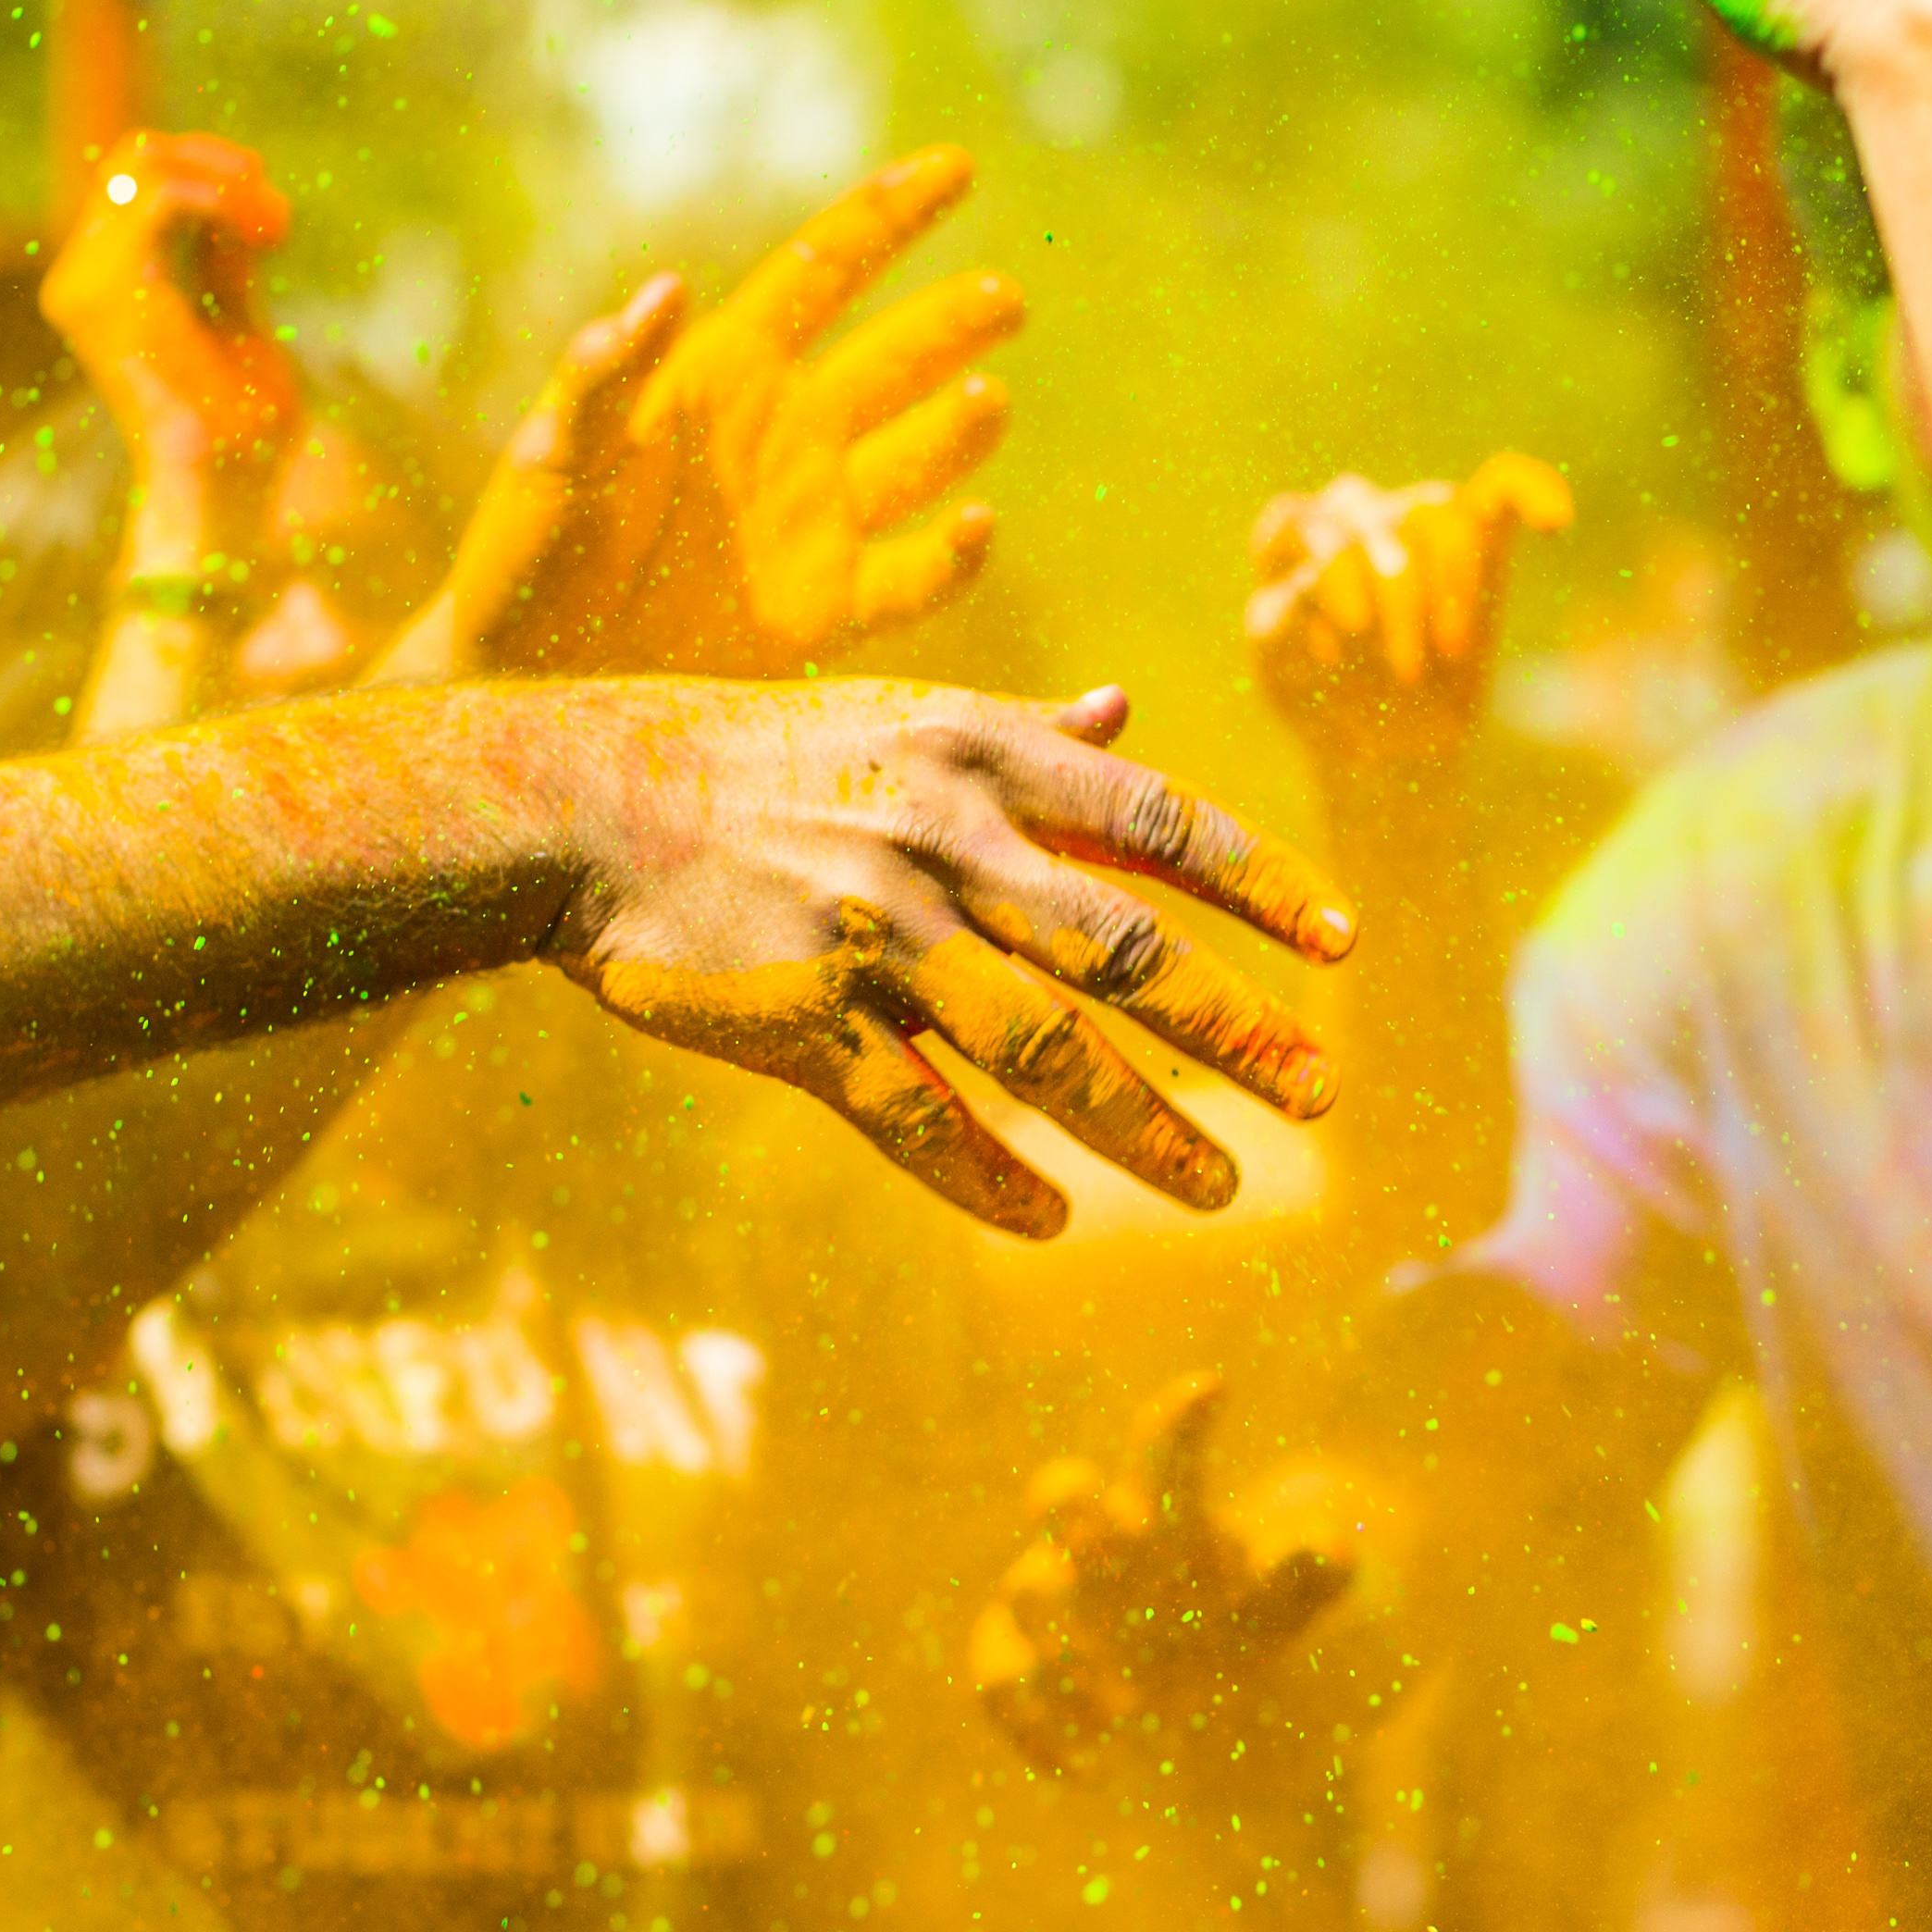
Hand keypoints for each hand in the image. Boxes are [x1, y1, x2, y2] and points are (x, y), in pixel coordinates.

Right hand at [40, 131, 307, 482]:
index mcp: (113, 287)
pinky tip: (265, 234)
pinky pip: (157, 193)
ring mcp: (87, 279)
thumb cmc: (239, 435)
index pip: (139, 180)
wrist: (222, 494)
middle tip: (274, 215)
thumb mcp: (241, 328)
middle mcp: (86, 277)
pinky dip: (220, 193)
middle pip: (136, 156)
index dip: (212, 174)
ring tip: (272, 226)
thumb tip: (234, 198)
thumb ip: (226, 267)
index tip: (273, 223)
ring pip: (142, 160)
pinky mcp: (108, 285)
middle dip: (219, 164)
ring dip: (223, 177)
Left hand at [409, 150, 1016, 684]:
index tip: (957, 167)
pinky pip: (914, 577)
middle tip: (1006, 299)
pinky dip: (954, 557)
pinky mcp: (828, 610)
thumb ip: (604, 374)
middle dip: (952, 322)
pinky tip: (976, 525)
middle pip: (895, 357)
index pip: (823, 271)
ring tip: (989, 399)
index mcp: (723, 372)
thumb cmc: (526, 552)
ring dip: (960, 427)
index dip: (890, 216)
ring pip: (919, 454)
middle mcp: (785, 433)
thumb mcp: (551, 453)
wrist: (529, 679)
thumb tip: (668, 288)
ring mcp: (815, 519)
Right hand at [553, 678, 1350, 1238]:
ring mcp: (875, 936)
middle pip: (1126, 950)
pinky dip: (989, 1180)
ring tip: (1222, 1188)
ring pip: (1043, 1051)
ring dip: (1145, 1129)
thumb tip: (1130, 710)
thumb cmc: (760, 755)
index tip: (1343, 945)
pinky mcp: (804, 1021)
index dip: (1261, 885)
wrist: (589, 802)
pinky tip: (1052, 1222)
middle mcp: (945, 841)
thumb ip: (1028, 733)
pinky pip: (919, 1118)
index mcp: (982, 756)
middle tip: (1322, 1092)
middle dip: (1237, 1030)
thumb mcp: (902, 715)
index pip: (1159, 821)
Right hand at [971, 1375, 1352, 1768]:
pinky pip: (994, 1681)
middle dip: (1075, 1506)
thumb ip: (1312, 1579)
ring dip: (1065, 1641)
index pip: (1163, 1453)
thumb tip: (1331, 1547)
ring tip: (1126, 1709)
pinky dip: (1032, 1725)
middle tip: (1119, 1538)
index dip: (1180, 1424)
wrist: (1195, 1718)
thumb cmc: (1239, 1638)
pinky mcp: (1017, 1666)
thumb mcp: (1284, 1614)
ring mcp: (1049, 1604)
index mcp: (1164, 1516)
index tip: (1214, 1391)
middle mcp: (1097, 1545)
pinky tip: (1089, 1771)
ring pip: (1025, 1588)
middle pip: (1062, 1493)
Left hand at [1245, 454, 1572, 777]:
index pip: (1295, 521)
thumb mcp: (1286, 680)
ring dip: (1447, 580)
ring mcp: (1410, 527)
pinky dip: (1532, 491)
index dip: (1325, 573)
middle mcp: (1351, 522)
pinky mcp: (1473, 540)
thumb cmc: (1327, 707)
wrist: (1386, 749)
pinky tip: (1555, 521)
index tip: (1351, 637)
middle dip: (1395, 594)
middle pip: (1369, 513)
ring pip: (1431, 506)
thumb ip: (1283, 625)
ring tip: (1452, 650)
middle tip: (1407, 673)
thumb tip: (1308, 583)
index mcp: (1292, 549)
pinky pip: (1503, 486)